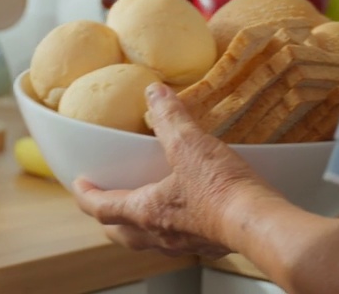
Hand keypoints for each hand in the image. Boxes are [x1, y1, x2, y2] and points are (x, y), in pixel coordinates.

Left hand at [73, 83, 280, 258]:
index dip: (86, 196)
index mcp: (146, 210)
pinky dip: (172, 228)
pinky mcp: (210, 244)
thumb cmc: (221, 190)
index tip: (79, 185)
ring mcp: (185, 243)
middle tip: (105, 203)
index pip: (102, 207)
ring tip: (144, 209)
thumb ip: (169, 116)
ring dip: (139, 227)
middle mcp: (160, 233)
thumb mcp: (189, 143)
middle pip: (121, 232)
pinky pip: (180, 241)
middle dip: (109, 218)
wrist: (259, 222)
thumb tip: (155, 93)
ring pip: (149, 240)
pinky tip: (186, 214)